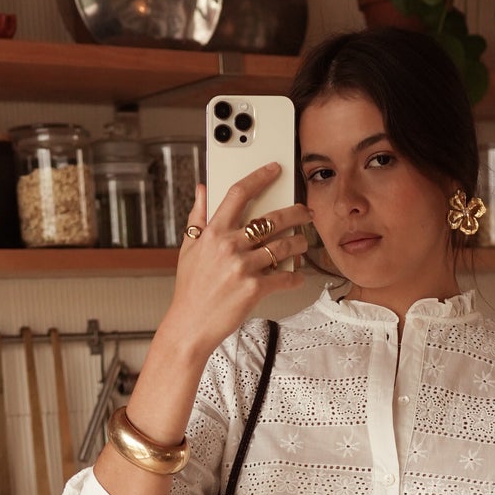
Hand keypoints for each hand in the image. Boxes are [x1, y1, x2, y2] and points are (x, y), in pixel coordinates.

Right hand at [162, 163, 310, 359]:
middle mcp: (229, 246)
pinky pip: (284, 278)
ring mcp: (243, 267)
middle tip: (305, 212)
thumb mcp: (188, 248)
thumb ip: (197, 217)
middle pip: (271, 218)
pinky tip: (298, 275)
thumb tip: (201, 189)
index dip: (259, 177)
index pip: (238, 193)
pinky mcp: (254, 289)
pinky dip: (294, 276)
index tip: (274, 170)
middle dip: (295, 212)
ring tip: (303, 243)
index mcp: (213, 232)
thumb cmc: (190, 289)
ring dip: (299, 243)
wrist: (190, 325)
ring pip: (283, 246)